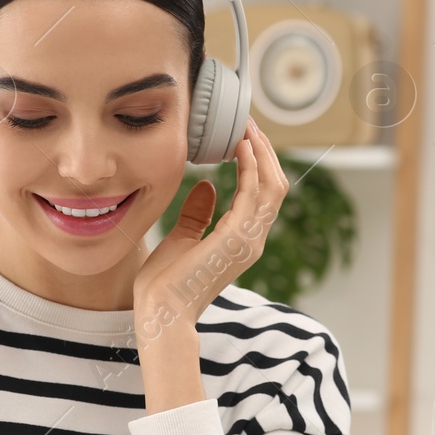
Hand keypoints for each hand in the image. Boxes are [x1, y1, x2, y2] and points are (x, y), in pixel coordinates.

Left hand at [133, 117, 288, 339]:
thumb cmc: (165, 283)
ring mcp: (249, 241)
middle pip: (275, 186)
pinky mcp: (237, 239)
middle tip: (248, 122)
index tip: (243, 135)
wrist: (160, 312)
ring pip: (272, 187)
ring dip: (261, 153)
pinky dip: (251, 168)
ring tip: (247, 127)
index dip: (258, 163)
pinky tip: (240, 147)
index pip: (262, 194)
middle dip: (264, 151)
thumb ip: (198, 213)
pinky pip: (254, 195)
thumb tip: (209, 185)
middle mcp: (252, 240)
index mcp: (241, 241)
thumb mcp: (182, 238)